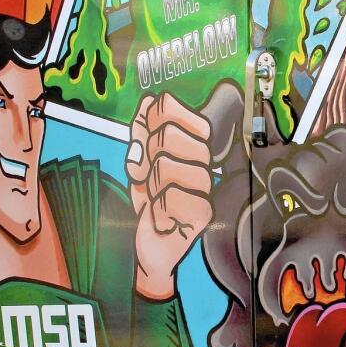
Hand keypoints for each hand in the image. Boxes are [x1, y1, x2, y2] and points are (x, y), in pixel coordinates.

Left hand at [126, 93, 213, 298]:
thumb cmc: (149, 204)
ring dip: (151, 187)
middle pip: (167, 135)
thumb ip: (142, 132)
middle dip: (147, 160)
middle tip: (150, 181)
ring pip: (167, 166)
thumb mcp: (139, 163)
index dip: (151, 122)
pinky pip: (171, 195)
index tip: (146, 147)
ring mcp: (205, 187)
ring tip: (157, 201)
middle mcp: (201, 162)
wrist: (150, 246)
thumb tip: (150, 100)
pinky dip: (159, 209)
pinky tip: (164, 218)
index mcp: (188, 144)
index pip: (171, 109)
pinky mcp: (204, 213)